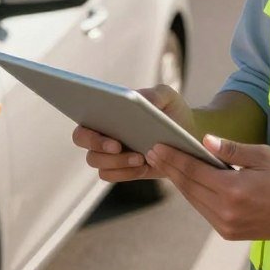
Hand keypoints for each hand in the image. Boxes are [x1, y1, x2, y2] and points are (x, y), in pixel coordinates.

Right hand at [72, 85, 197, 183]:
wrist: (187, 135)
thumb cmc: (172, 111)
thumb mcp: (168, 97)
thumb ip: (155, 94)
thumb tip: (137, 99)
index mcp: (106, 112)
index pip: (84, 120)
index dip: (90, 132)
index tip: (111, 138)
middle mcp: (102, 132)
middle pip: (83, 142)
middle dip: (98, 146)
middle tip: (118, 147)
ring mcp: (110, 153)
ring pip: (98, 163)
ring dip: (117, 162)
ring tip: (140, 158)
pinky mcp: (122, 169)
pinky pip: (112, 175)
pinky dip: (126, 173)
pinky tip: (144, 167)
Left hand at [145, 135, 269, 241]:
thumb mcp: (263, 156)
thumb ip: (232, 149)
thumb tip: (204, 141)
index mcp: (233, 189)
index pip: (194, 170)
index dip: (173, 157)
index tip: (156, 146)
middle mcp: (226, 211)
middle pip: (188, 187)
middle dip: (170, 168)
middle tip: (153, 152)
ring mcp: (227, 226)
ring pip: (194, 200)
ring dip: (179, 183)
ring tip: (165, 165)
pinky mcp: (229, 233)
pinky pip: (204, 211)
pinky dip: (194, 195)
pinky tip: (187, 182)